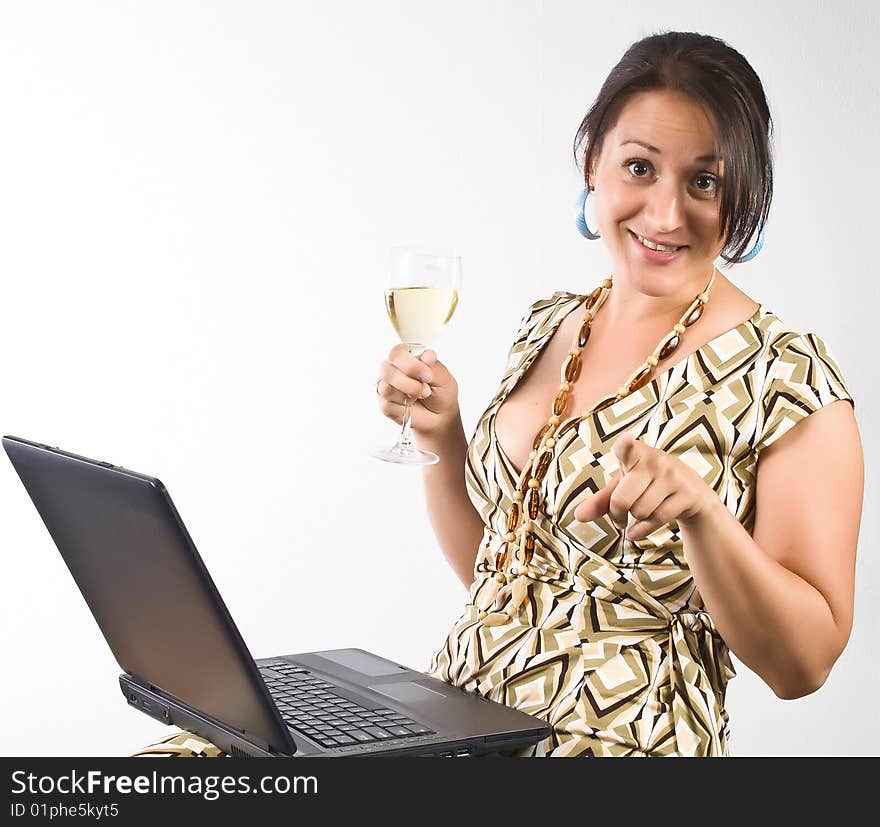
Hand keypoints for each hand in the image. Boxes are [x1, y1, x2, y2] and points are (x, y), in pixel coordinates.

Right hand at [376, 345, 459, 438]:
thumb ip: (433, 366)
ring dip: (408, 394)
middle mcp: (393, 370)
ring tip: (421, 396)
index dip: (411, 364)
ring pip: (386, 388)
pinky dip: (403, 407)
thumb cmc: (441, 393)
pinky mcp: (385, 404)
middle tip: (426, 390)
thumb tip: (427, 355)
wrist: (441, 416)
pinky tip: (411, 406)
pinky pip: (387, 405)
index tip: (427, 375)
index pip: (397, 353)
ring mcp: (387, 387)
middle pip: (386, 370)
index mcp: (406, 358)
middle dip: (408, 382)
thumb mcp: (444, 378)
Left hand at [573, 432, 716, 540]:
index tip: (626, 439)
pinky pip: (658, 518)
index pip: (626, 449)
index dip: (625, 445)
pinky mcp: (687, 493)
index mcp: (635, 454)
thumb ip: (601, 500)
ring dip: (636, 519)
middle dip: (617, 514)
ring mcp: (673, 476)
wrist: (691, 494)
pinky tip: (636, 531)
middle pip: (623, 499)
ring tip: (640, 513)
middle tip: (619, 518)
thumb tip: (578, 516)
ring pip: (641, 510)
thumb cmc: (648, 485)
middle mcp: (655, 460)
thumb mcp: (623, 487)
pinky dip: (643, 530)